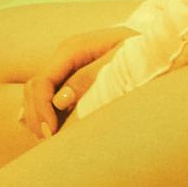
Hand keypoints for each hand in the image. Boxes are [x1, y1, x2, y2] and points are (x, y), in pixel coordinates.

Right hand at [19, 26, 134, 142]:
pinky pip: (47, 97)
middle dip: (37, 116)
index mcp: (72, 48)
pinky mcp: (70, 78)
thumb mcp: (119, 63)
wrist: (154, 44)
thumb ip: (90, 79)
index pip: (42, 81)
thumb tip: (60, 101)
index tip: (51, 133)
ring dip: (39, 117)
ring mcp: (65, 67)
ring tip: (52, 140)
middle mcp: (64, 57)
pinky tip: (54, 131)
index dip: (41, 109)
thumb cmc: (140, 52)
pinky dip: (46, 114)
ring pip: (36, 94)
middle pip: (33, 88)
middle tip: (50, 141)